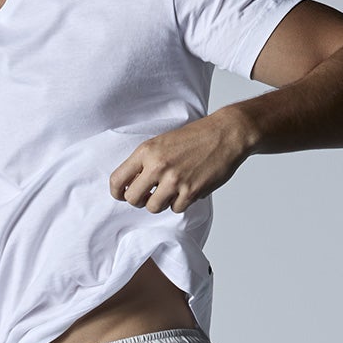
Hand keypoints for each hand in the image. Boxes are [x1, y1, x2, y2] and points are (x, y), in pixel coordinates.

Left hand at [108, 106, 253, 213]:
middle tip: (148, 196)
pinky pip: (176, 209)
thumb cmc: (195, 137)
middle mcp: (158, 166)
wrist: (225, 134)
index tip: (123, 194)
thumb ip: (145, 162)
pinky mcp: (190, 191)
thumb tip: (131, 185)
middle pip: (133, 199)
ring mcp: (174, 180)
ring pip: (154, 207)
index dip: (118, 192)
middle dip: (139, 201)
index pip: (117, 180)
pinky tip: (188, 188)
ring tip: (171, 191)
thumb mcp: (162, 142)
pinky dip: (180, 203)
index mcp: (146, 151)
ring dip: (161, 203)